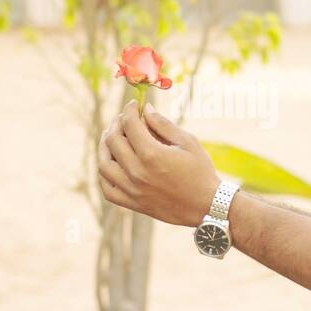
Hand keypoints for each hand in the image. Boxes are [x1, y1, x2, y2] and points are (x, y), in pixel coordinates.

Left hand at [98, 100, 220, 226]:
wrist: (206, 206)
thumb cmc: (200, 171)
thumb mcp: (187, 142)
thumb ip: (164, 124)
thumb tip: (146, 109)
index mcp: (152, 154)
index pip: (130, 124)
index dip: (129, 110)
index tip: (133, 105)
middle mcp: (137, 172)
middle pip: (113, 141)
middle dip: (116, 124)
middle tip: (123, 119)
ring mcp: (132, 189)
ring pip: (103, 165)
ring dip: (104, 147)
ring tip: (111, 138)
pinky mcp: (133, 203)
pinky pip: (108, 189)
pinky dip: (104, 175)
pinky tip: (111, 164)